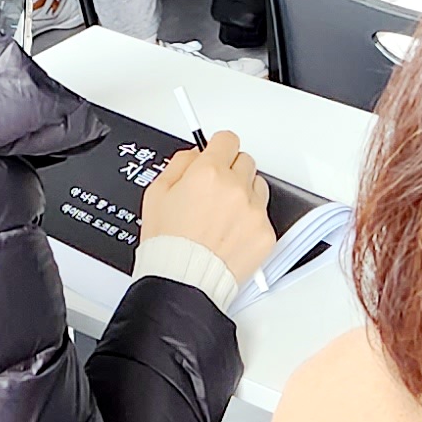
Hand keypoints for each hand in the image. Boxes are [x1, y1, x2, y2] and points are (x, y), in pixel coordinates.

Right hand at [138, 129, 278, 281]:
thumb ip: (179, 163)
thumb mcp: (156, 193)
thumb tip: (194, 154)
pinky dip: (250, 220)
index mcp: (208, 173)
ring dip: (244, 192)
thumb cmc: (168, 243)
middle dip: (231, 170)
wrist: (183, 281)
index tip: (216, 154)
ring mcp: (253, 211)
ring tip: (224, 214)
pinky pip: (263, 215)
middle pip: (245, 160)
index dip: (218, 147)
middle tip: (215, 190)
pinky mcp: (265, 233)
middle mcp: (235, 188)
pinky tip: (231, 233)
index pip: (228, 139)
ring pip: (258, 185)